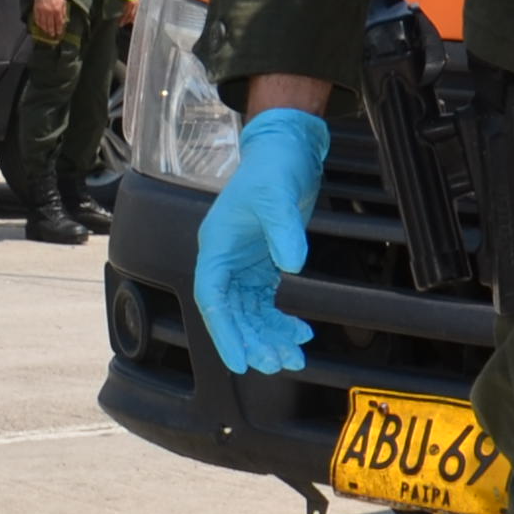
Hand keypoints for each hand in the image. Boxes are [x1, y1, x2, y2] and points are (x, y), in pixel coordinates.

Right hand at [28, 0, 66, 39]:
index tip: (59, 33)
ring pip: (44, 23)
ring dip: (45, 29)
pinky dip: (39, 23)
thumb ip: (63, 11)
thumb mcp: (62, 2)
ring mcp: (43, 12)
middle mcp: (50, 12)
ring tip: (46, 32)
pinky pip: (37, 19)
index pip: (59, 22)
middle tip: (52, 35)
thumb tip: (64, 20)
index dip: (59, 28)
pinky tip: (40, 26)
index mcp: (57, 10)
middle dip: (52, 31)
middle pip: (51, 24)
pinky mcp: (37, 10)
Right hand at [192, 97, 331, 375]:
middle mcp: (226, 261)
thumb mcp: (277, 195)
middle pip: (232, 313)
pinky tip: (300, 334)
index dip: (224, 332)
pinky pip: (267, 304)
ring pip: (250, 314)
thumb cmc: (273, 167)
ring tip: (293, 357)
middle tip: (276, 363)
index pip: (213, 298)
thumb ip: (283, 230)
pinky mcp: (264, 266)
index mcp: (217, 247)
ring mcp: (244, 265)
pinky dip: (282, 322)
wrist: (287, 150)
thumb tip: (291, 265)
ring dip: (269, 337)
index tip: (239, 360)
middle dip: (252, 341)